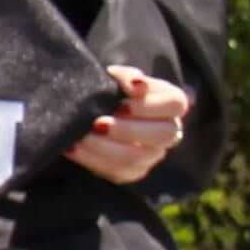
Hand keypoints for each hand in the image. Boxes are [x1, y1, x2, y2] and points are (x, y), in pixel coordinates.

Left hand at [68, 64, 193, 185]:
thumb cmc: (109, 90)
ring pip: (138, 157)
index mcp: (171, 103)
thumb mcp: (116, 78)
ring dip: (105, 147)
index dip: (150, 103)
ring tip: (82, 136)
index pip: (175, 103)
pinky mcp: (133, 172)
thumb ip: (126, 77)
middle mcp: (169, 131)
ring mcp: (153, 154)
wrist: (91, 112)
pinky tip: (74, 148)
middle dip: (128, 129)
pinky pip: (118, 171)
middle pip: (163, 134)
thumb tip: (135, 82)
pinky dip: (92, 159)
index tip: (122, 100)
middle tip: (98, 123)